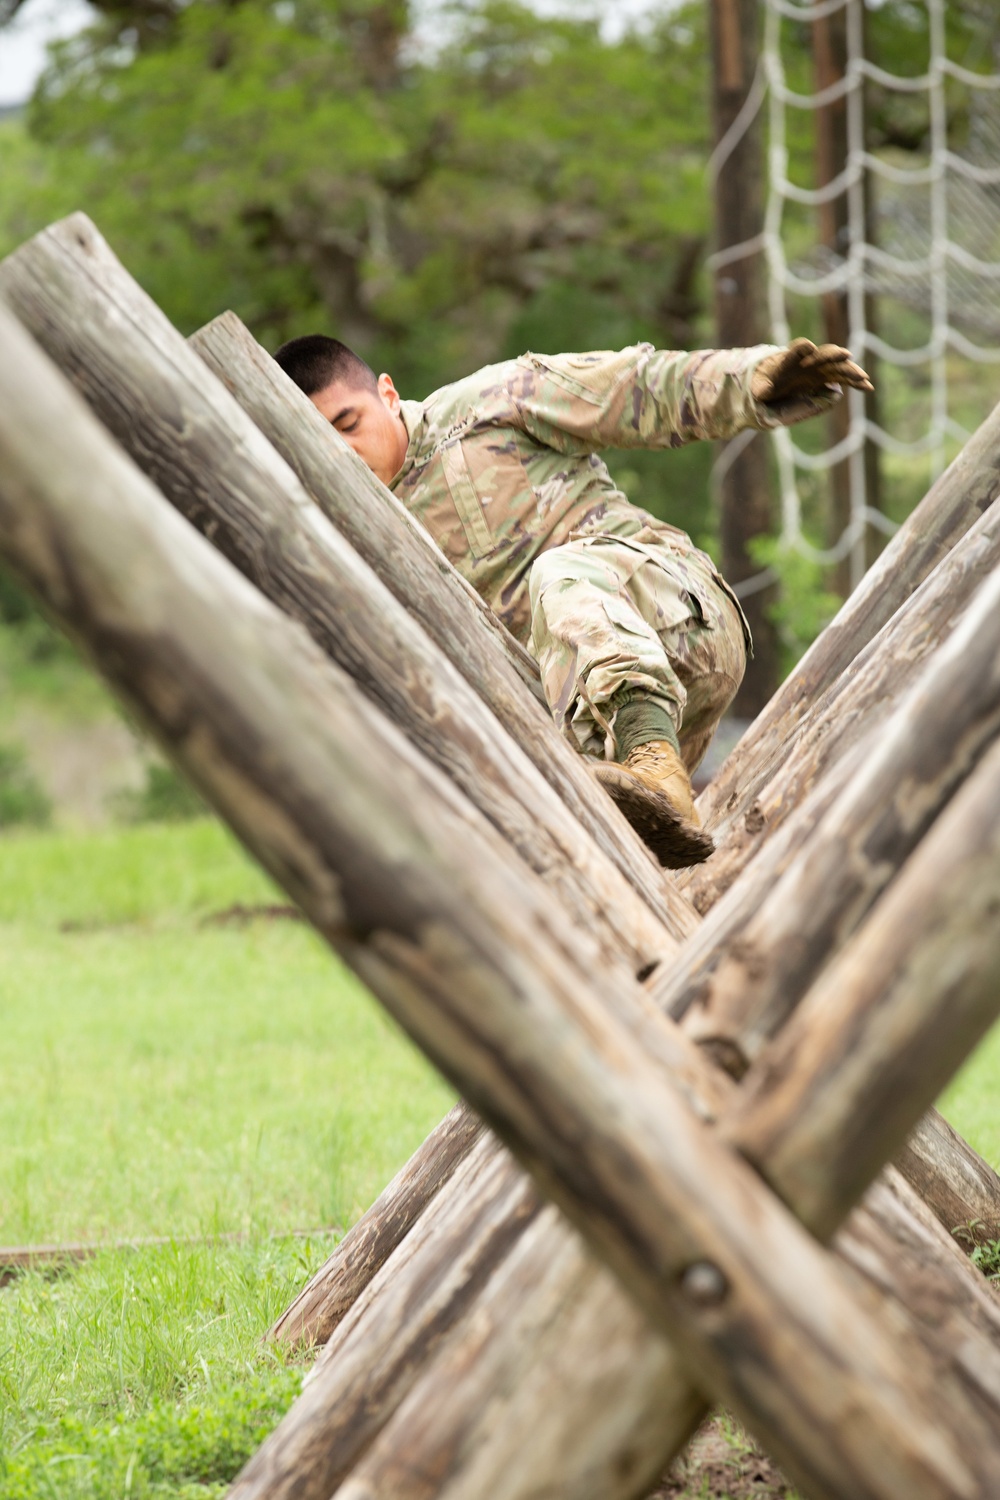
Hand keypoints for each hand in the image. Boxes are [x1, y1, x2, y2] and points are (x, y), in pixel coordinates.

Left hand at [751, 337, 873, 404]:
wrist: (773, 382)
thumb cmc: (763, 383)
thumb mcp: (757, 387)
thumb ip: (759, 388)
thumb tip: (763, 392)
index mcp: (790, 358)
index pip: (797, 349)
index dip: (802, 348)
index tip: (808, 347)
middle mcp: (808, 360)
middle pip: (824, 354)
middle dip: (834, 355)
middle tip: (846, 356)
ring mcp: (820, 368)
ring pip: (838, 366)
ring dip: (850, 371)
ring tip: (863, 379)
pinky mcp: (827, 377)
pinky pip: (844, 378)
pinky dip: (855, 382)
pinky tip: (868, 388)